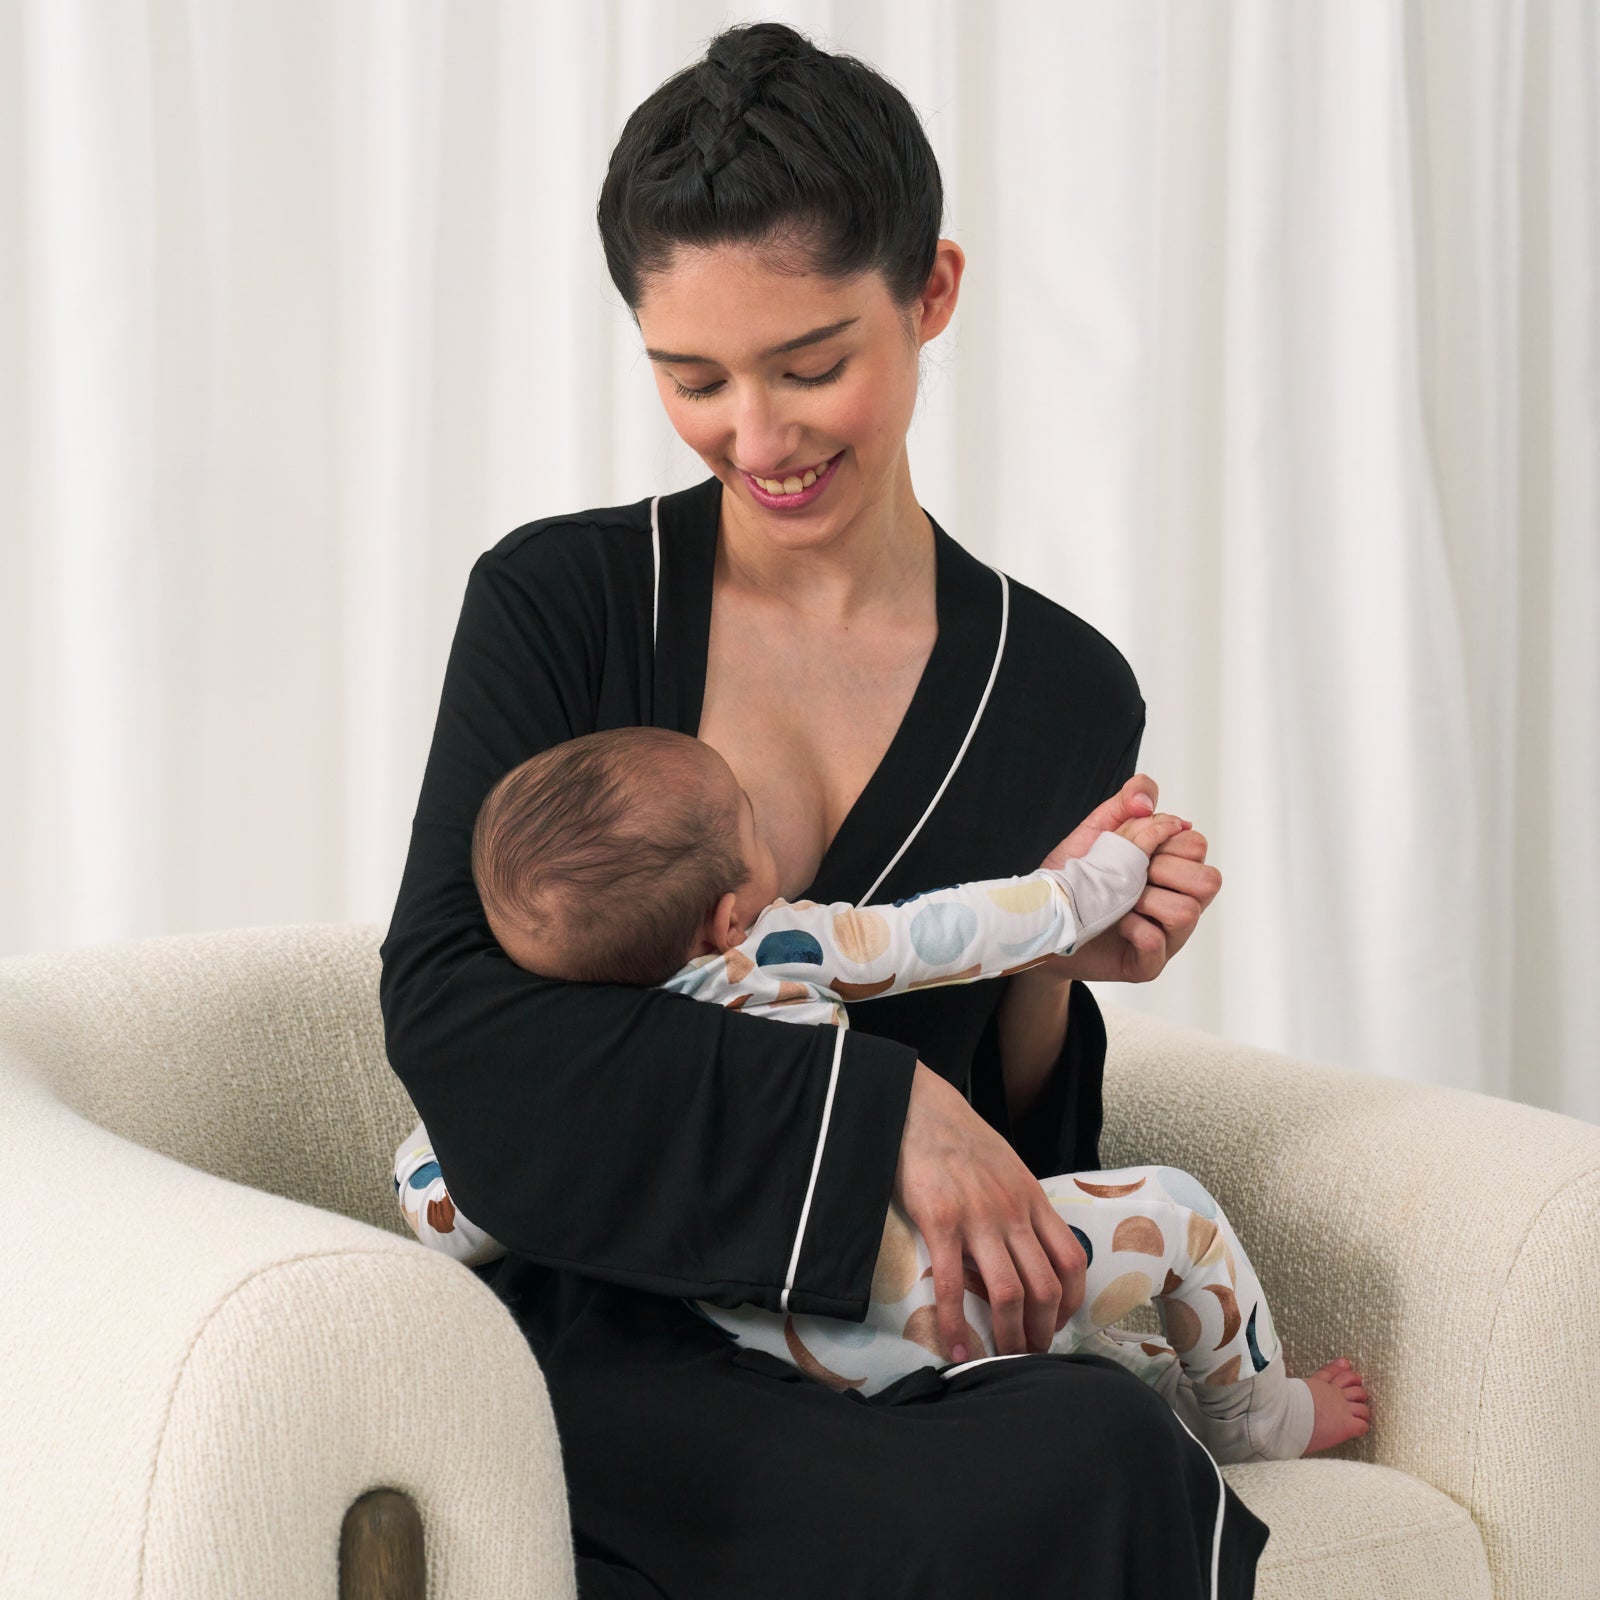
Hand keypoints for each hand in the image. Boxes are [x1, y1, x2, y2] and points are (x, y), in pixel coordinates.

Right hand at [892, 1063, 1087, 1360]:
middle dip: (1041, 1332)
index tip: (1057, 1323)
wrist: (920, 1107)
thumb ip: (1019, 1205)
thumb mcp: (1006, 1167)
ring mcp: (979, 1219)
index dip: (1071, 1301)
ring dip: (1009, 1337)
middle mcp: (1014, 1213)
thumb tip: (1025, 1244)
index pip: (1072, 1260)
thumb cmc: (959, 1137)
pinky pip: (954, 1285)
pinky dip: (956, 1323)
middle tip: (1029, 1357)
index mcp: (1032, 1199)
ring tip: (1000, 1361)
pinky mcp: (940, 1222)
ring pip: (1009, 1293)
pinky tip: (953, 1346)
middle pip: (1045, 1287)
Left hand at [1039, 775, 1221, 984]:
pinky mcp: (1148, 963)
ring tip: (1121, 903)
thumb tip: (1145, 798)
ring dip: (1147, 901)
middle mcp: (1177, 900)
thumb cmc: (1076, 880)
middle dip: (1163, 871)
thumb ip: (1123, 805)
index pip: (1196, 844)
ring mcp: (1168, 935)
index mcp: (1171, 867)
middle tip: (1131, 876)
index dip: (1165, 841)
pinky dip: (1133, 929)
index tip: (1135, 848)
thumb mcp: (1094, 832)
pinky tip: (1116, 925)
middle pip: (1208, 880)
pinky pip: (1158, 943)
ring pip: (1189, 912)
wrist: (1045, 922)